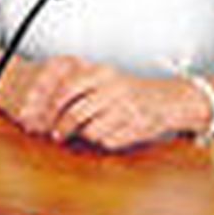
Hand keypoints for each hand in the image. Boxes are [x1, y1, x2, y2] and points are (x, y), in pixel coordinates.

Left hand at [4, 56, 202, 150]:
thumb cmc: (130, 90)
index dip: (51, 105)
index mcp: (102, 73)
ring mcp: (126, 109)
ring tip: (86, 132)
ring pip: (90, 130)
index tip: (43, 115)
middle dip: (61, 127)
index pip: (66, 88)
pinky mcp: (136, 128)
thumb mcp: (105, 77)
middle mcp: (113, 89)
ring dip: (83, 135)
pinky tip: (108, 133)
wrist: (170, 100)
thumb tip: (45, 101)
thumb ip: (78, 85)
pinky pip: (108, 141)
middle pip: (75, 113)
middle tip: (56, 133)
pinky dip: (103, 141)